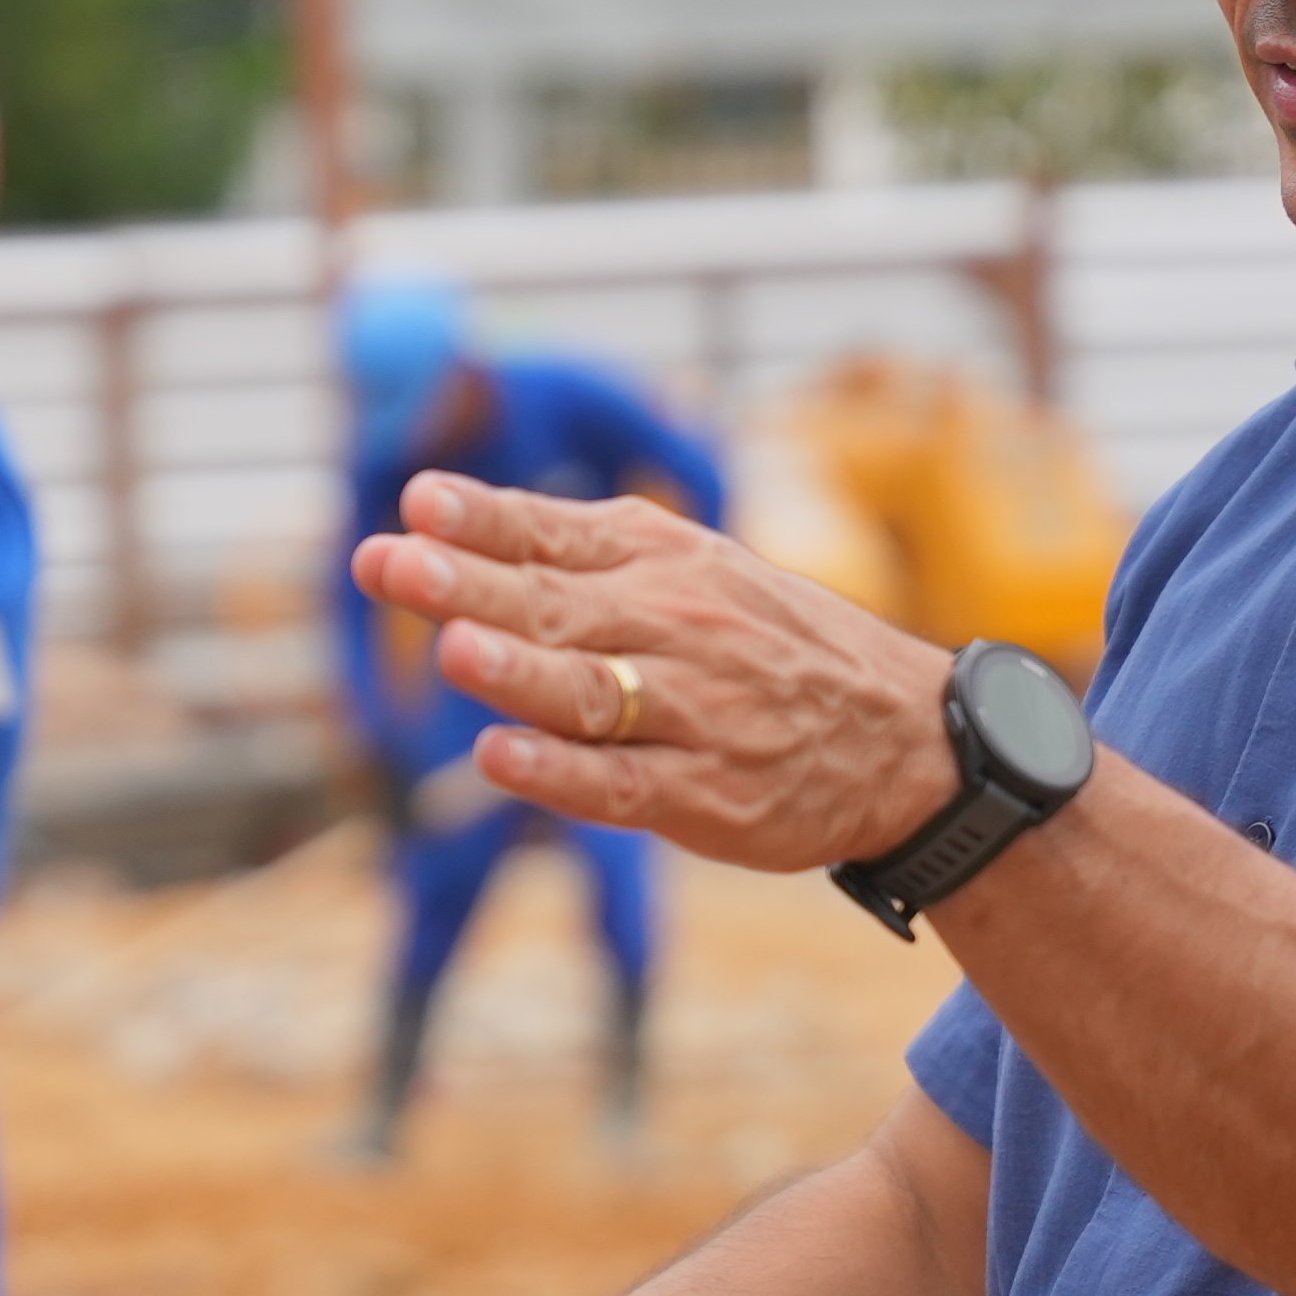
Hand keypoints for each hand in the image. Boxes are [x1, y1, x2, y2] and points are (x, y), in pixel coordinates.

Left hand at [349, 478, 957, 875]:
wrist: (903, 737)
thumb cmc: (769, 645)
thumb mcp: (697, 568)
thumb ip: (582, 547)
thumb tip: (452, 514)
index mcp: (665, 563)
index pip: (555, 532)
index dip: (483, 517)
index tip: (417, 500)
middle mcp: (675, 629)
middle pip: (554, 607)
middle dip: (468, 585)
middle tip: (392, 564)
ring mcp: (689, 714)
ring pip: (587, 691)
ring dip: (516, 671)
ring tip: (453, 648)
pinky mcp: (700, 795)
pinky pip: (616, 783)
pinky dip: (557, 772)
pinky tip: (499, 758)